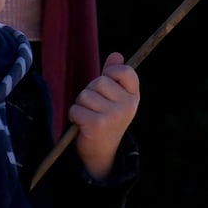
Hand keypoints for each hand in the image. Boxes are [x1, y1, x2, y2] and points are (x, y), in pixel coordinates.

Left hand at [68, 53, 139, 180]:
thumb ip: (114, 76)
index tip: (107, 83)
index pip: (125, 71)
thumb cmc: (106, 119)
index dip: (111, 73)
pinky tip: (82, 126)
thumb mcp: (114, 98)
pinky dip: (74, 116)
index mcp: (133, 97)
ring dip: (80, 105)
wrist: (101, 153)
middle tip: (94, 107)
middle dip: (90, 92)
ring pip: (85, 95)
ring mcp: (114, 116)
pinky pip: (76, 109)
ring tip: (88, 116)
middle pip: (99, 82)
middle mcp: (127, 106)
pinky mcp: (98, 125)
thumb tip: (116, 55)